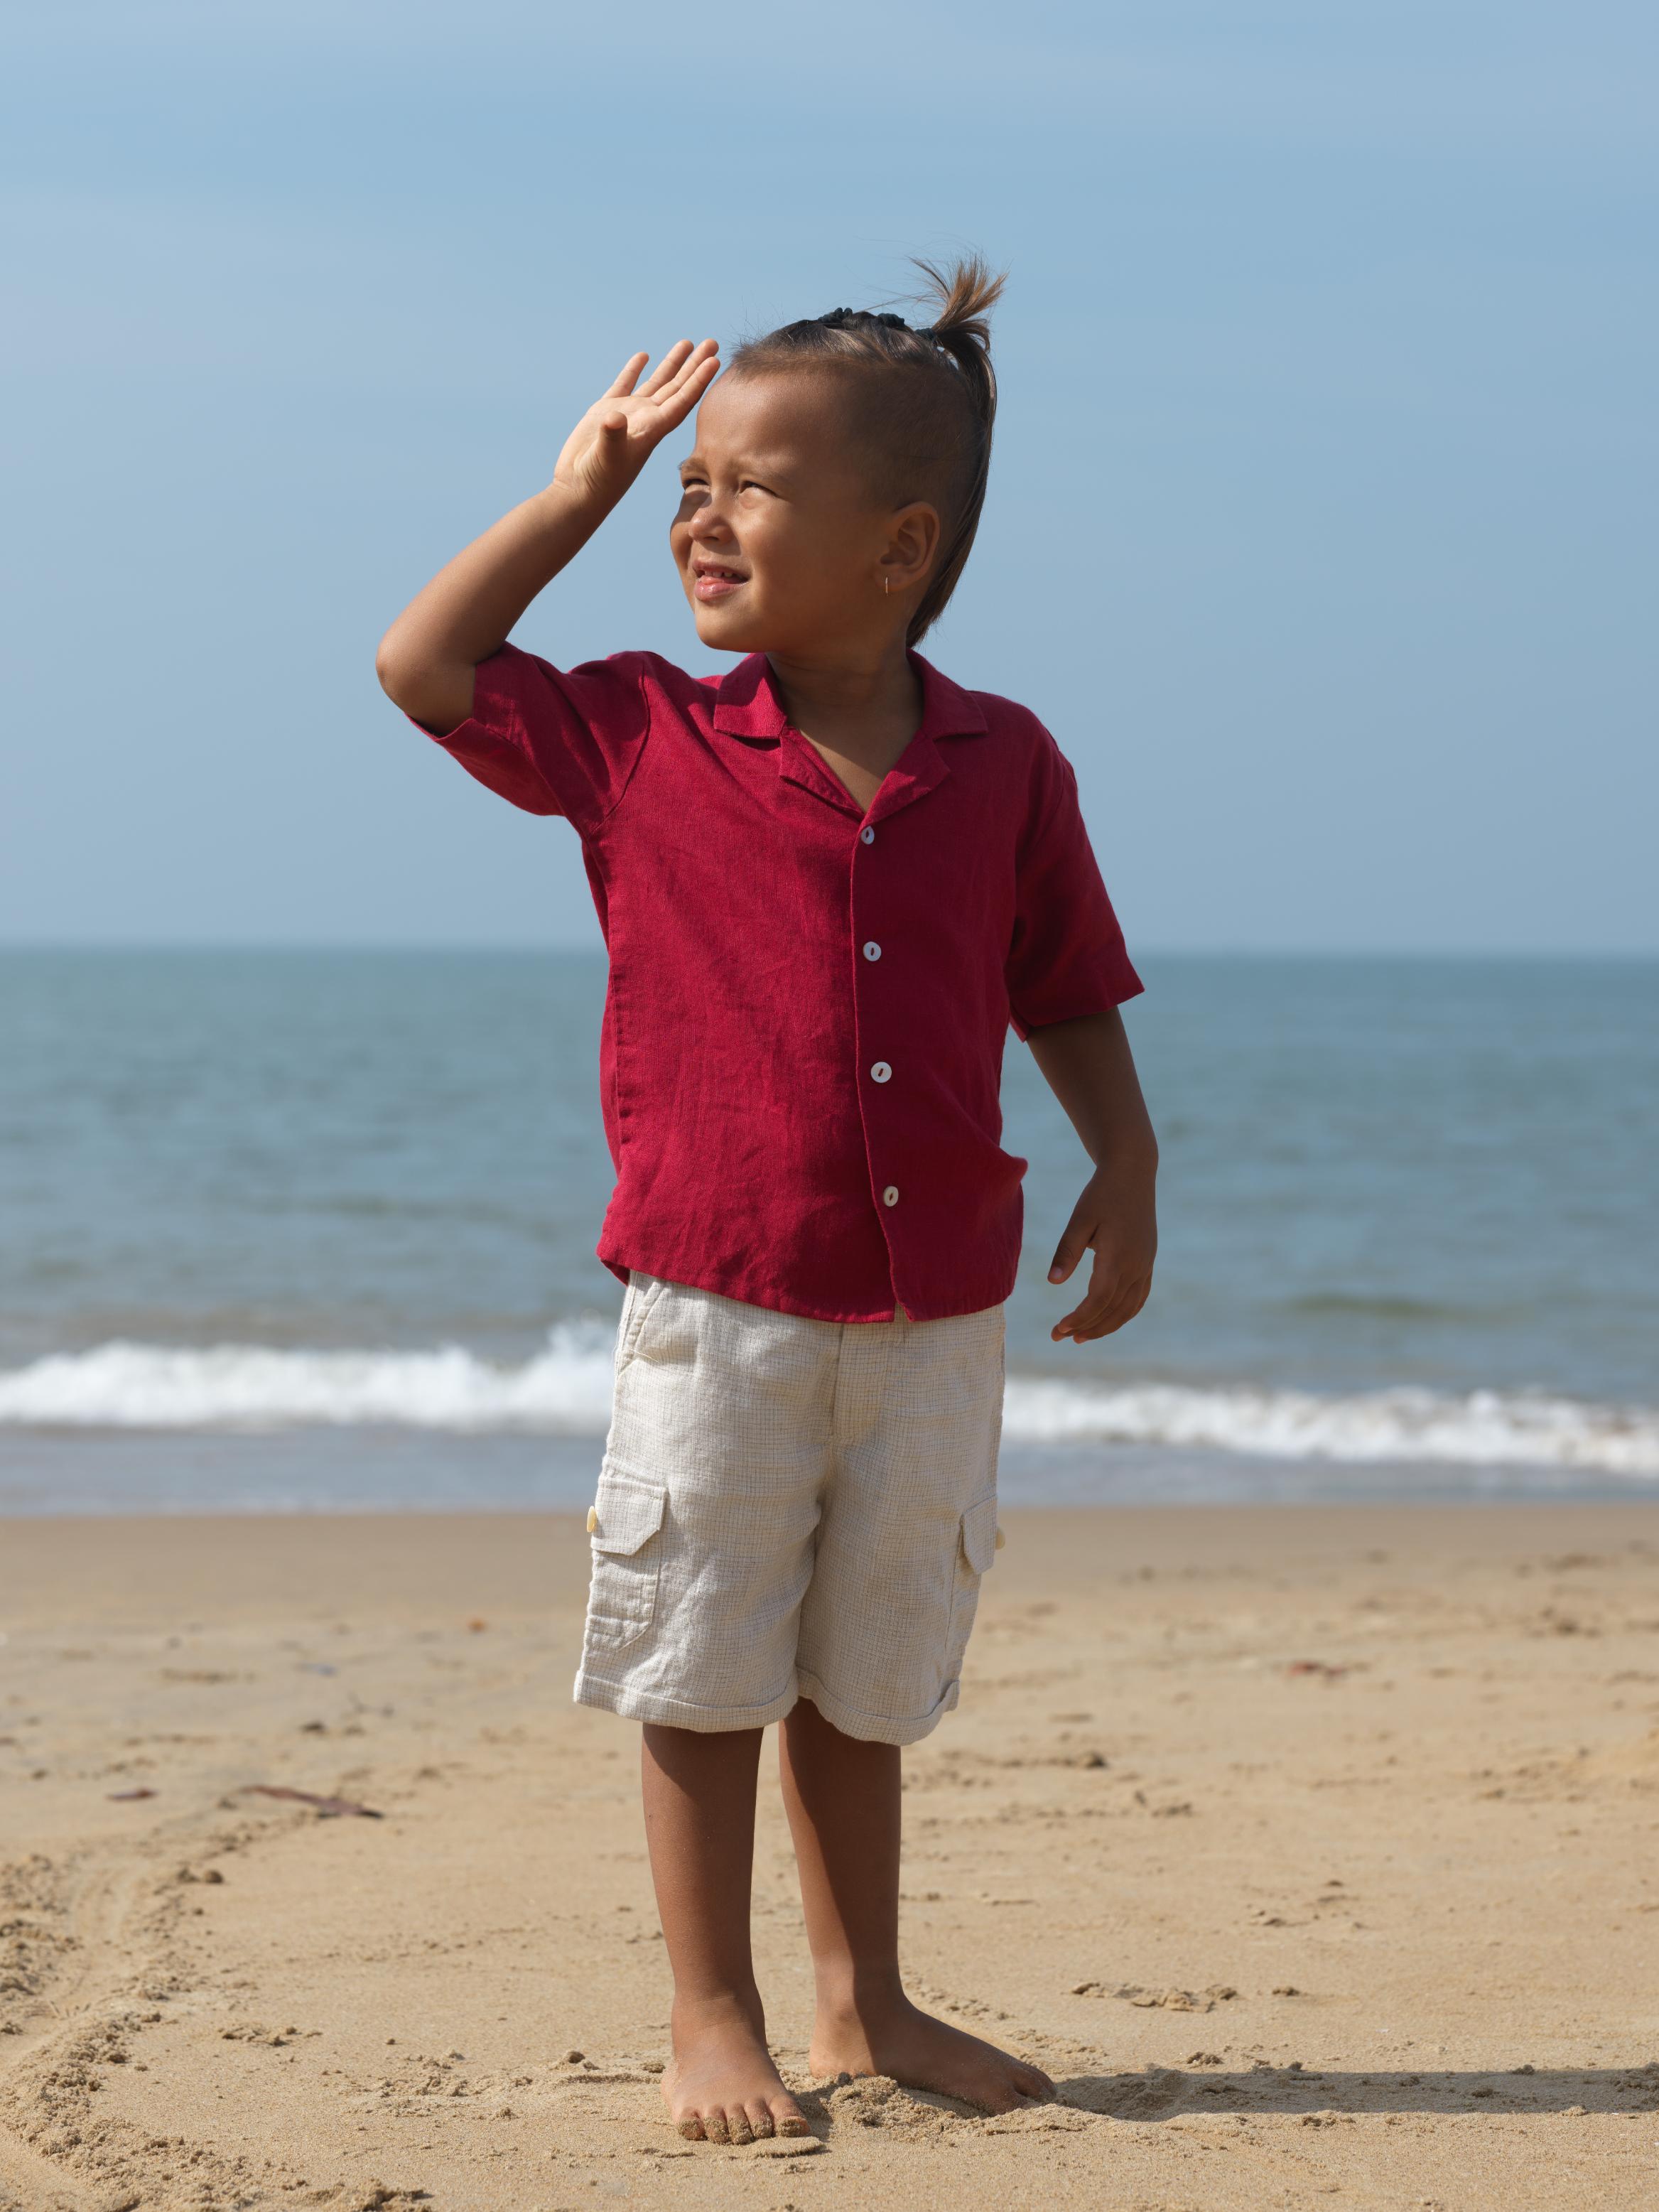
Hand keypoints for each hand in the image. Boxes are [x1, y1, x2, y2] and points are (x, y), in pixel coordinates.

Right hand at [551, 340, 720, 506]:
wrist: (578, 492)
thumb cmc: (596, 480)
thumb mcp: (606, 457)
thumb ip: (612, 436)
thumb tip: (614, 418)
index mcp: (652, 429)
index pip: (682, 400)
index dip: (699, 380)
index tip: (715, 360)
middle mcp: (645, 420)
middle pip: (677, 387)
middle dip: (695, 365)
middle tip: (712, 342)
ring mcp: (627, 415)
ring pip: (656, 383)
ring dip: (672, 364)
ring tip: (687, 343)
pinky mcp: (605, 412)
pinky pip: (624, 385)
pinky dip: (634, 369)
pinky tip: (644, 355)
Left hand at [1046, 1161, 1156, 1343]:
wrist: (1132, 1173)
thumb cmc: (1101, 1194)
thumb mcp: (1079, 1219)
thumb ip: (1066, 1250)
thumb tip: (1053, 1282)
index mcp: (1119, 1256)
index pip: (1099, 1300)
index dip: (1079, 1318)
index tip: (1058, 1329)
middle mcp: (1137, 1266)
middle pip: (1114, 1310)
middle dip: (1087, 1328)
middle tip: (1060, 1337)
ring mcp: (1146, 1265)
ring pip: (1128, 1308)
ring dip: (1105, 1326)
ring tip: (1080, 1337)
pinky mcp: (1148, 1261)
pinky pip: (1138, 1298)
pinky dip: (1122, 1314)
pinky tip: (1106, 1319)